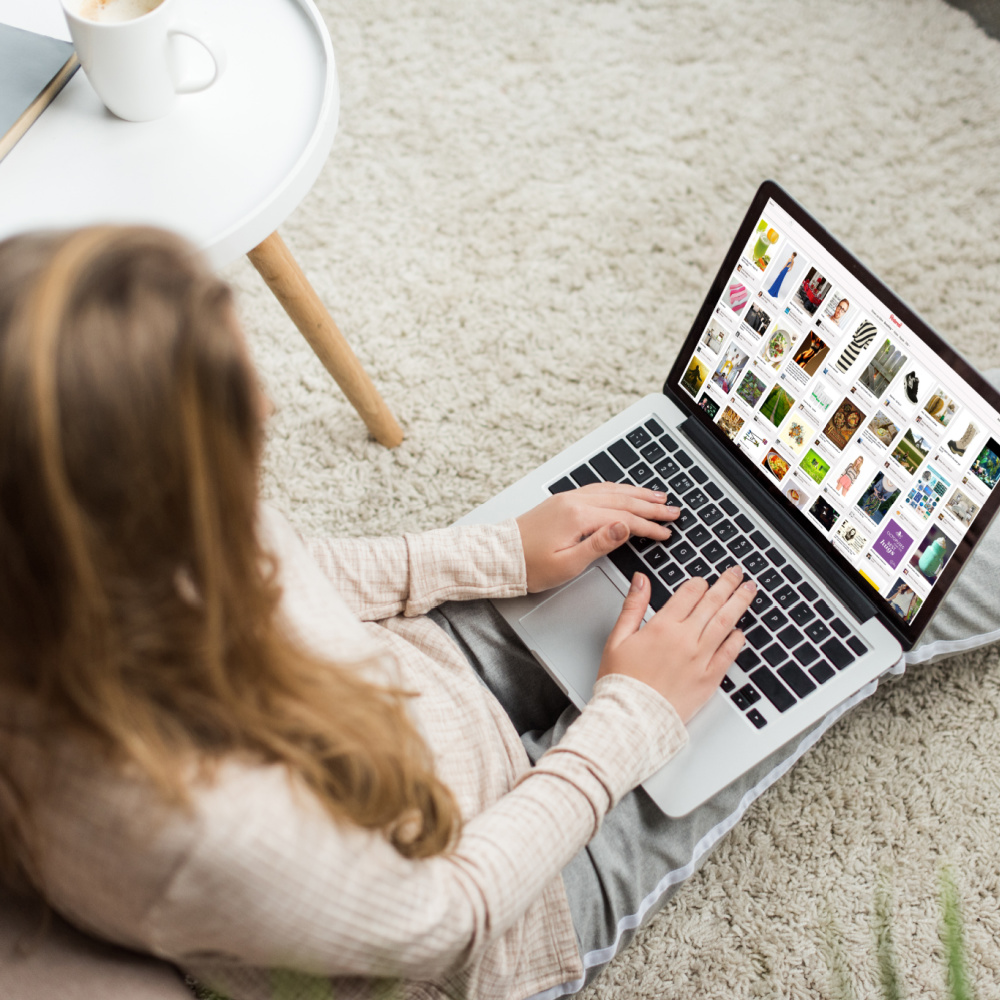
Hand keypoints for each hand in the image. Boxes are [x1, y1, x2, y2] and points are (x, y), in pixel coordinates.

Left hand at [516, 483, 677, 592]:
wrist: (499, 556)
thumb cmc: (530, 566)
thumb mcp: (568, 564)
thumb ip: (599, 544)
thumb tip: (624, 527)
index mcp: (578, 517)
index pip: (624, 519)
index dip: (648, 526)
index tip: (666, 532)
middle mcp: (574, 501)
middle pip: (622, 500)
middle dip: (650, 506)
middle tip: (673, 510)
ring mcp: (568, 498)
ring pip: (611, 490)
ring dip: (637, 493)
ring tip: (658, 497)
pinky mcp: (562, 501)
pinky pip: (597, 489)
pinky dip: (617, 490)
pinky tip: (625, 492)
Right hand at [597, 565, 755, 723]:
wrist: (631, 718)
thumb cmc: (621, 682)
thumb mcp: (618, 638)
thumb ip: (632, 606)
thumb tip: (641, 579)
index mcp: (662, 626)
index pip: (689, 594)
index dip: (698, 583)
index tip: (704, 580)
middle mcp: (685, 639)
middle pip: (712, 603)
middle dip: (727, 584)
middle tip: (738, 573)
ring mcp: (700, 659)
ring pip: (726, 623)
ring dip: (739, 603)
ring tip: (750, 590)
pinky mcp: (709, 679)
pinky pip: (729, 654)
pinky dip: (737, 639)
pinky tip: (741, 630)